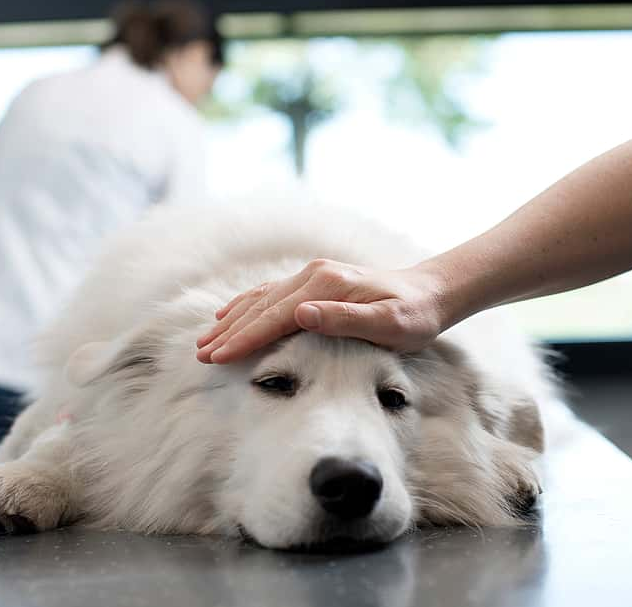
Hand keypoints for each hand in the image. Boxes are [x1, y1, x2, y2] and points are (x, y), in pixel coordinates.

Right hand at [195, 259, 446, 362]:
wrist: (430, 292)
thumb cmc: (413, 316)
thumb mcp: (388, 324)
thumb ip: (345, 319)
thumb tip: (299, 314)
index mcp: (328, 286)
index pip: (275, 316)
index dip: (245, 338)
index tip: (219, 357)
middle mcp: (315, 275)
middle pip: (261, 306)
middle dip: (230, 332)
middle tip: (201, 355)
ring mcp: (315, 275)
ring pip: (262, 298)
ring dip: (233, 319)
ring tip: (206, 339)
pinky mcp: (318, 280)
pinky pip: (273, 292)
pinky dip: (248, 304)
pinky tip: (232, 313)